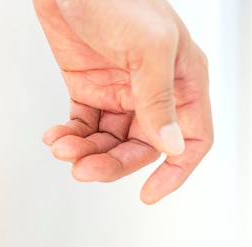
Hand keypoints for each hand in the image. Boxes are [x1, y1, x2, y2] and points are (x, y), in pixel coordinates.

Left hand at [33, 0, 213, 203]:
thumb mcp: (148, 47)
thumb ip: (160, 99)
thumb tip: (172, 145)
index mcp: (183, 81)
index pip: (193, 139)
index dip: (176, 171)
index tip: (151, 194)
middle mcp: (156, 91)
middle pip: (144, 147)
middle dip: (113, 163)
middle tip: (86, 169)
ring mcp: (123, 91)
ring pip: (112, 142)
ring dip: (87, 152)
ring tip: (64, 148)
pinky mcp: (91, 87)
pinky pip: (85, 125)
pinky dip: (71, 137)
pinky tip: (57, 136)